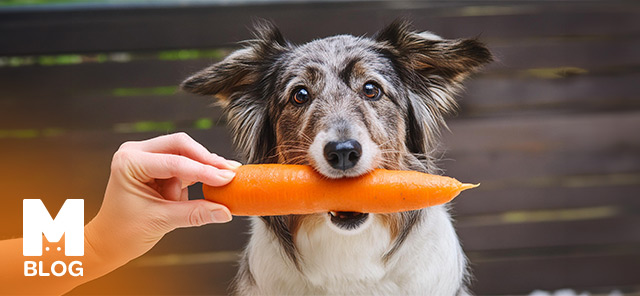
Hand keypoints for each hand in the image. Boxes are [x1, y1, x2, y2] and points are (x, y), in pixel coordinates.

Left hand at [84, 132, 239, 268]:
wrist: (109, 241)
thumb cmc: (124, 232)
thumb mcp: (162, 221)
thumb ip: (195, 213)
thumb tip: (225, 211)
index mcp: (130, 162)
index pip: (174, 161)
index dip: (204, 170)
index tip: (227, 177)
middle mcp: (136, 152)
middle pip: (181, 145)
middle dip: (206, 160)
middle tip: (230, 172)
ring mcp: (146, 156)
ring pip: (185, 153)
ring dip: (199, 172)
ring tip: (214, 187)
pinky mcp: (156, 165)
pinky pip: (183, 163)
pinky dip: (195, 176)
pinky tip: (206, 185)